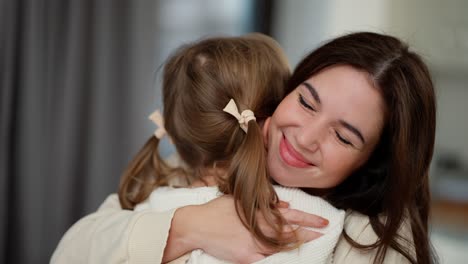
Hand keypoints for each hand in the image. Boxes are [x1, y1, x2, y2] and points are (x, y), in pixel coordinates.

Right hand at [166, 195, 327, 263]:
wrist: (196, 226)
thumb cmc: (216, 210)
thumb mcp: (240, 200)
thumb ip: (263, 203)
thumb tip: (284, 205)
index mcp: (258, 213)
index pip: (290, 216)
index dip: (308, 218)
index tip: (322, 220)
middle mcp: (259, 229)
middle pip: (290, 232)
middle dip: (310, 232)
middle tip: (325, 232)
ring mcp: (253, 245)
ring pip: (282, 247)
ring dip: (299, 245)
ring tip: (314, 244)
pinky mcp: (246, 257)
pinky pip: (267, 260)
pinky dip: (279, 259)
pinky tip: (290, 258)